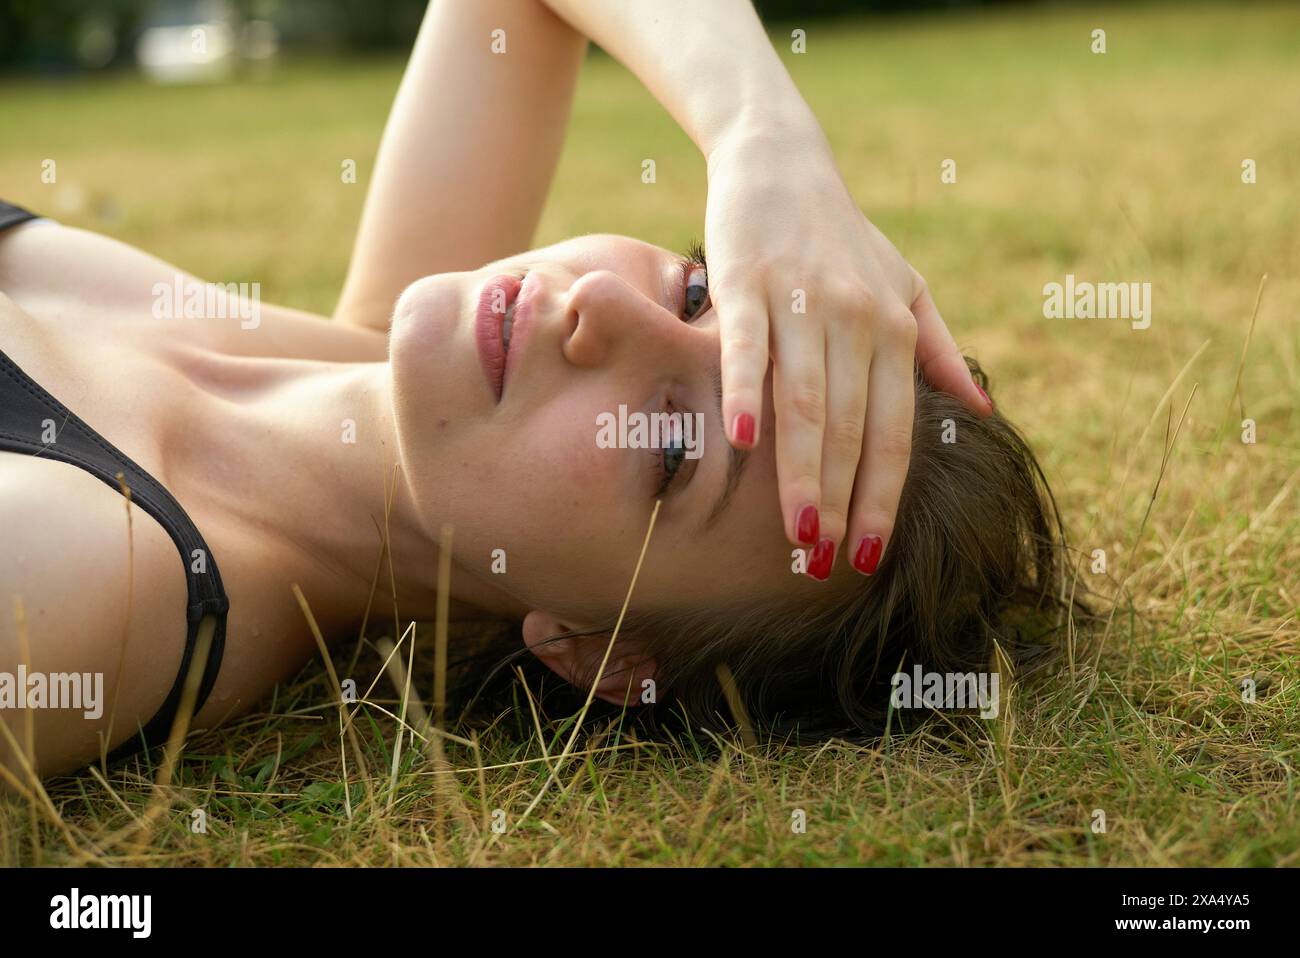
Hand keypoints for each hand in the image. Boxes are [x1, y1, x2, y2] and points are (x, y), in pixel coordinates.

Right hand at [704, 117, 990, 577]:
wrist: (781, 160)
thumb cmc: (841, 235)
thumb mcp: (904, 286)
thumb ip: (938, 349)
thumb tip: (984, 409)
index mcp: (892, 329)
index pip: (893, 432)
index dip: (882, 496)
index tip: (869, 553)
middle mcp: (855, 319)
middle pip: (851, 430)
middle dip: (840, 503)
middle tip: (825, 564)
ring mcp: (801, 301)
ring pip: (806, 402)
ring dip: (803, 473)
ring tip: (796, 536)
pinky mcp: (747, 281)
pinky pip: (747, 347)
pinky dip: (742, 394)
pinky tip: (739, 444)